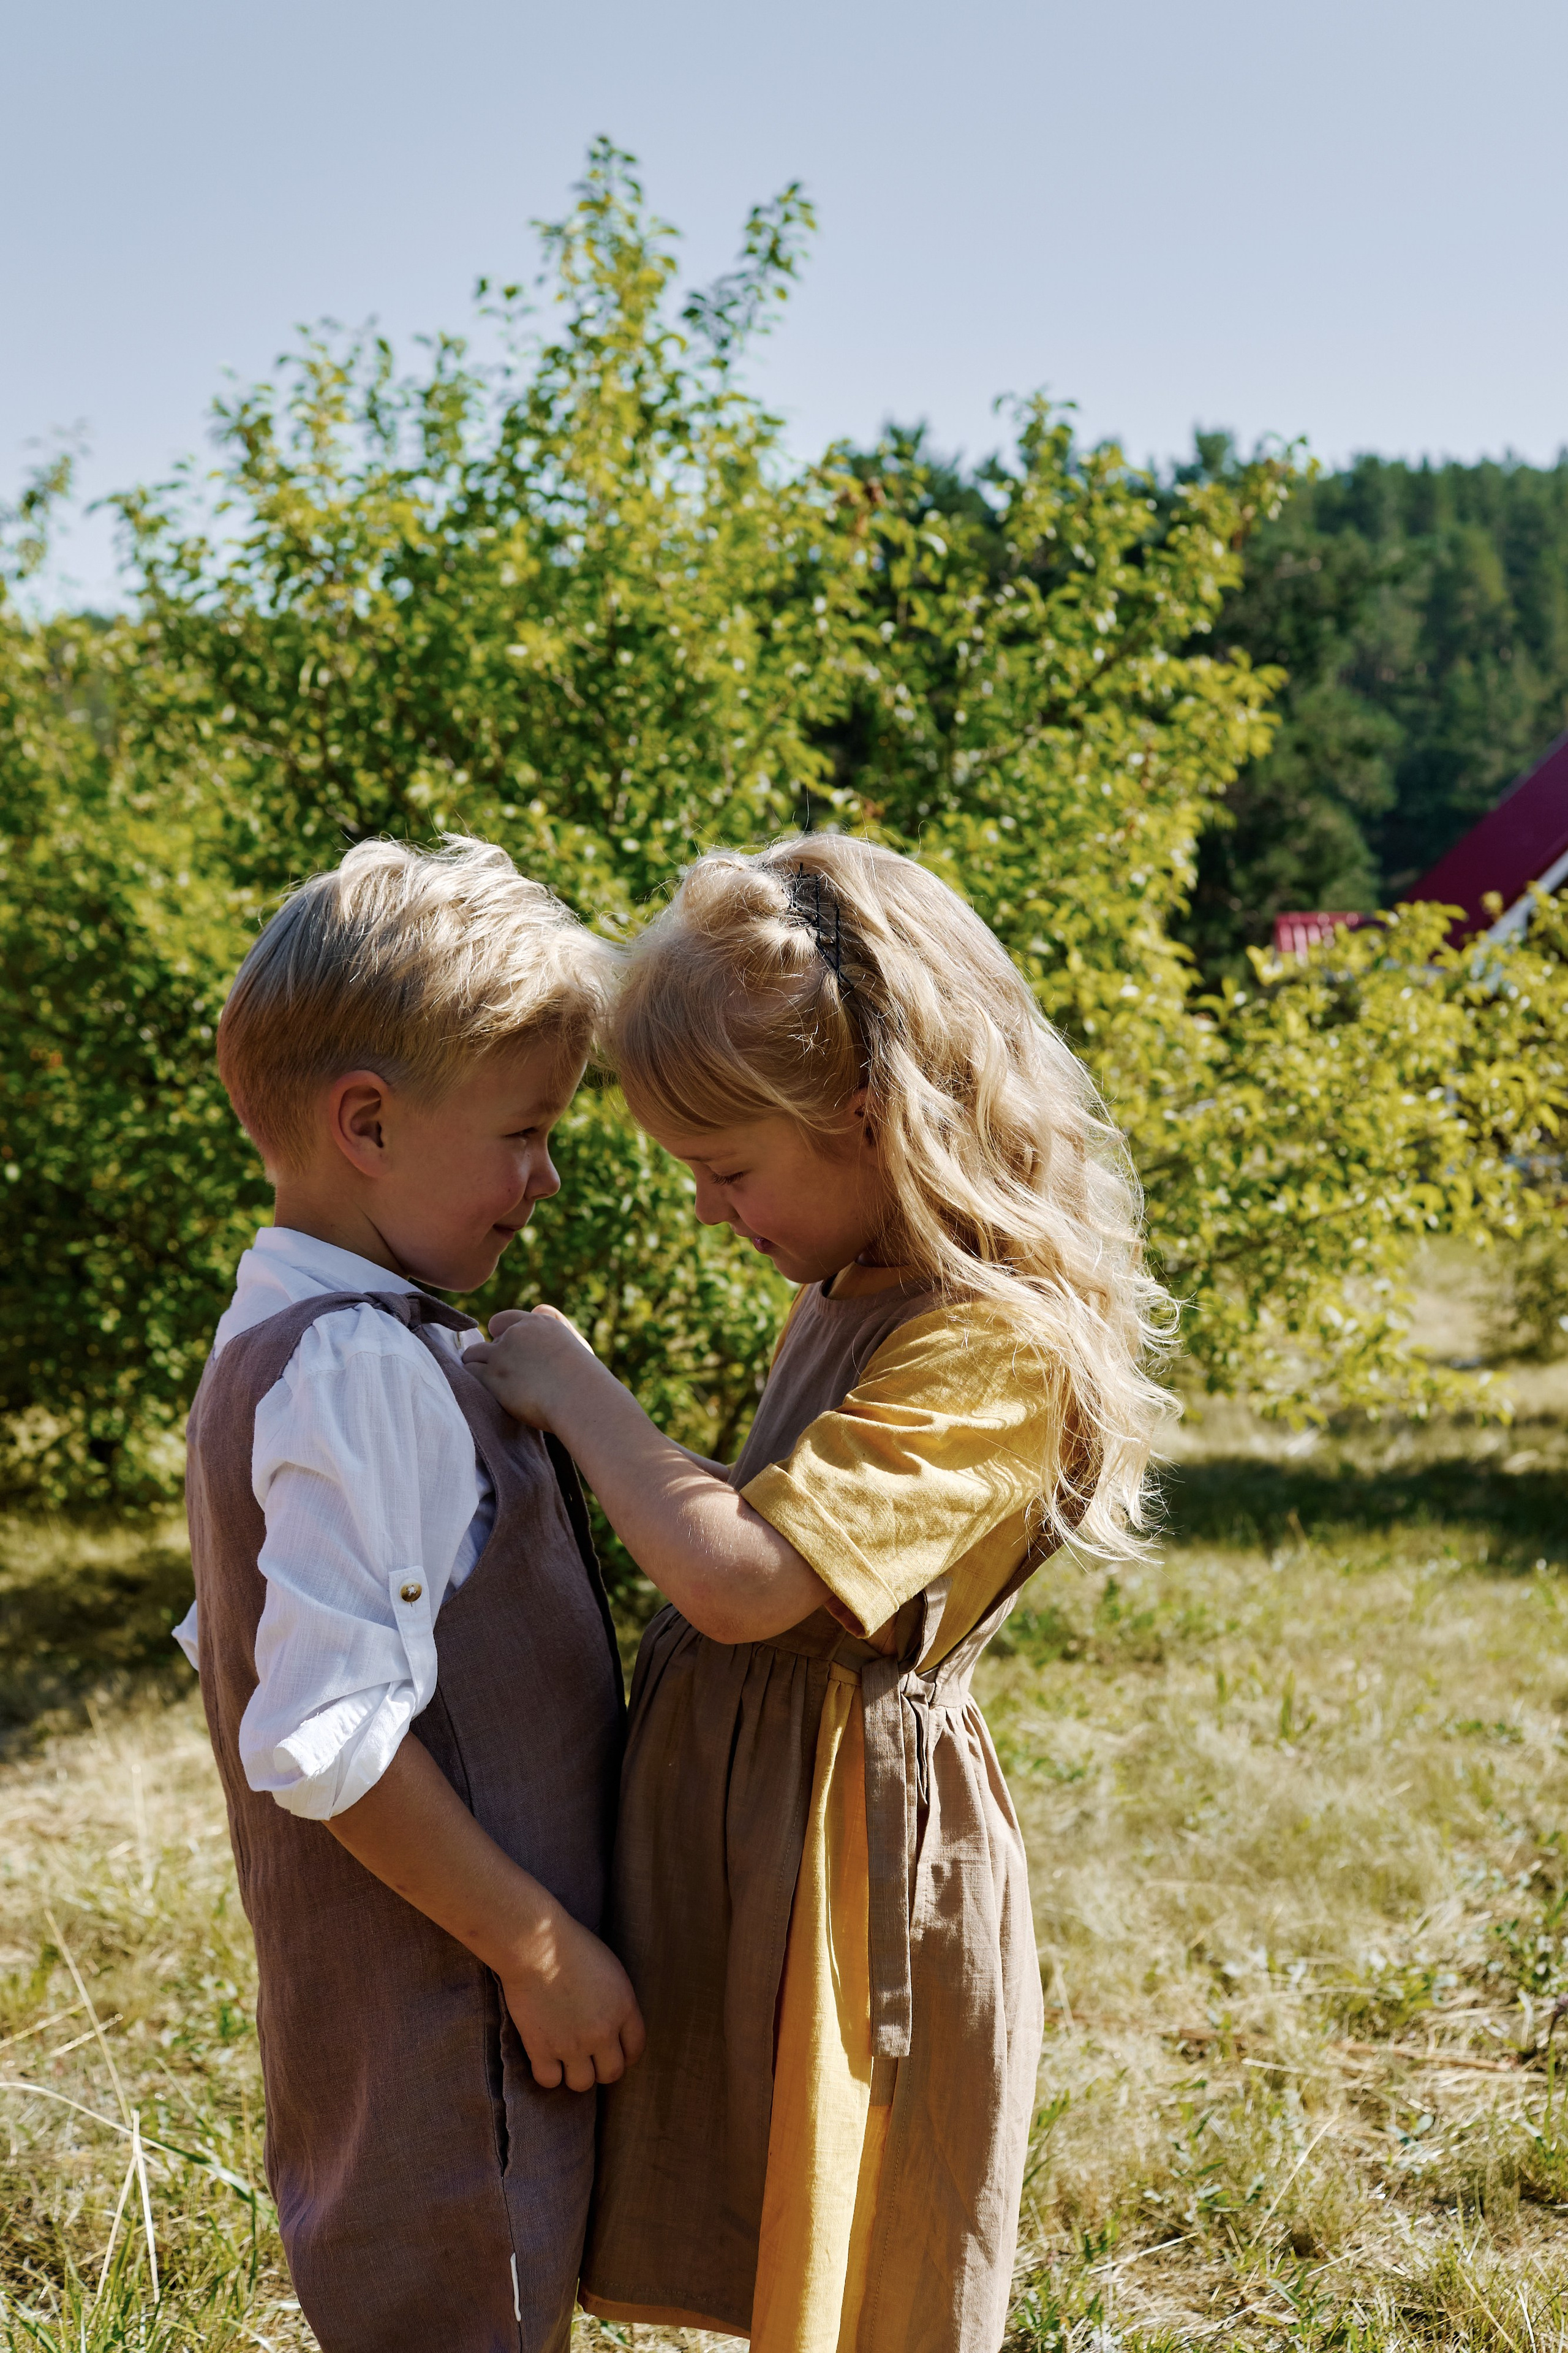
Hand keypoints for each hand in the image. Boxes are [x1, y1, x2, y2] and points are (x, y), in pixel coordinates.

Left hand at [464, 1306, 598, 1429]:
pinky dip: (473, 1380)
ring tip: (491, 1384)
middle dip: (494, 1357)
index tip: (508, 1353)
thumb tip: (537, 1308)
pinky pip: (470, 1372)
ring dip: (478, 1366)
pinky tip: (485, 1391)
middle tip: (508, 1377)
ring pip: (472, 1354)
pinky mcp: (493, 1376)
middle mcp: (517, 1334)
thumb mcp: (575, 1342)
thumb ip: (556, 1322)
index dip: (501, 1337)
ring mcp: (502, 1354)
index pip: (502, 1321)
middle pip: (489, 1341)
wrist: (581, 1398)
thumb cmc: (585, 1378)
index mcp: (538, 1323)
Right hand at [500, 1910, 645, 2090]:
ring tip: (567, 2060)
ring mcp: (572, 2044)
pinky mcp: (542, 2048)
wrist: (536, 1946)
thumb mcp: (611, 1970)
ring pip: (582, 2084)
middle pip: (611, 2073)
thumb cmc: (573, 1947)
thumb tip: (616, 2028)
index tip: (614, 2052)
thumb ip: (618, 2003)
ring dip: (576, 2074)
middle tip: (590, 2059)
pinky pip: (550, 2081)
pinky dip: (548, 2074)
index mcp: (624, 2009)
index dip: (625, 2055)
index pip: (635, 2050)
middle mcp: (602, 2032)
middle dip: (602, 2068)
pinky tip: (545, 2059)